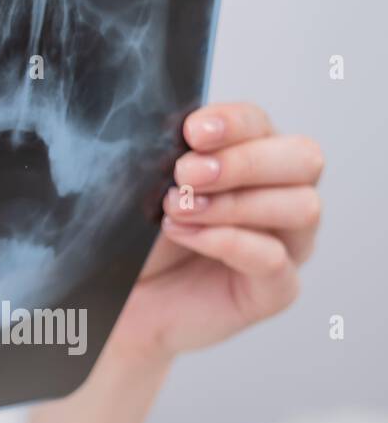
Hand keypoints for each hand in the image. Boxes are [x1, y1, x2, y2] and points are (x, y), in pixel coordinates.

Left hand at [107, 102, 323, 365]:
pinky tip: (186, 235)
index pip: (261, 124)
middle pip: (303, 159)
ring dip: (234, 203)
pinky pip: (275, 259)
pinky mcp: (276, 289)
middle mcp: (279, 195)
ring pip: (302, 207)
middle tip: (187, 174)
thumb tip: (181, 134)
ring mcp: (285, 243)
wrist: (120, 299)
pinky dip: (229, 241)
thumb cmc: (136, 236)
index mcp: (249, 157)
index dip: (233, 123)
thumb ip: (170, 157)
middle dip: (244, 161)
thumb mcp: (145, 187)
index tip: (193, 132)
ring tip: (177, 210)